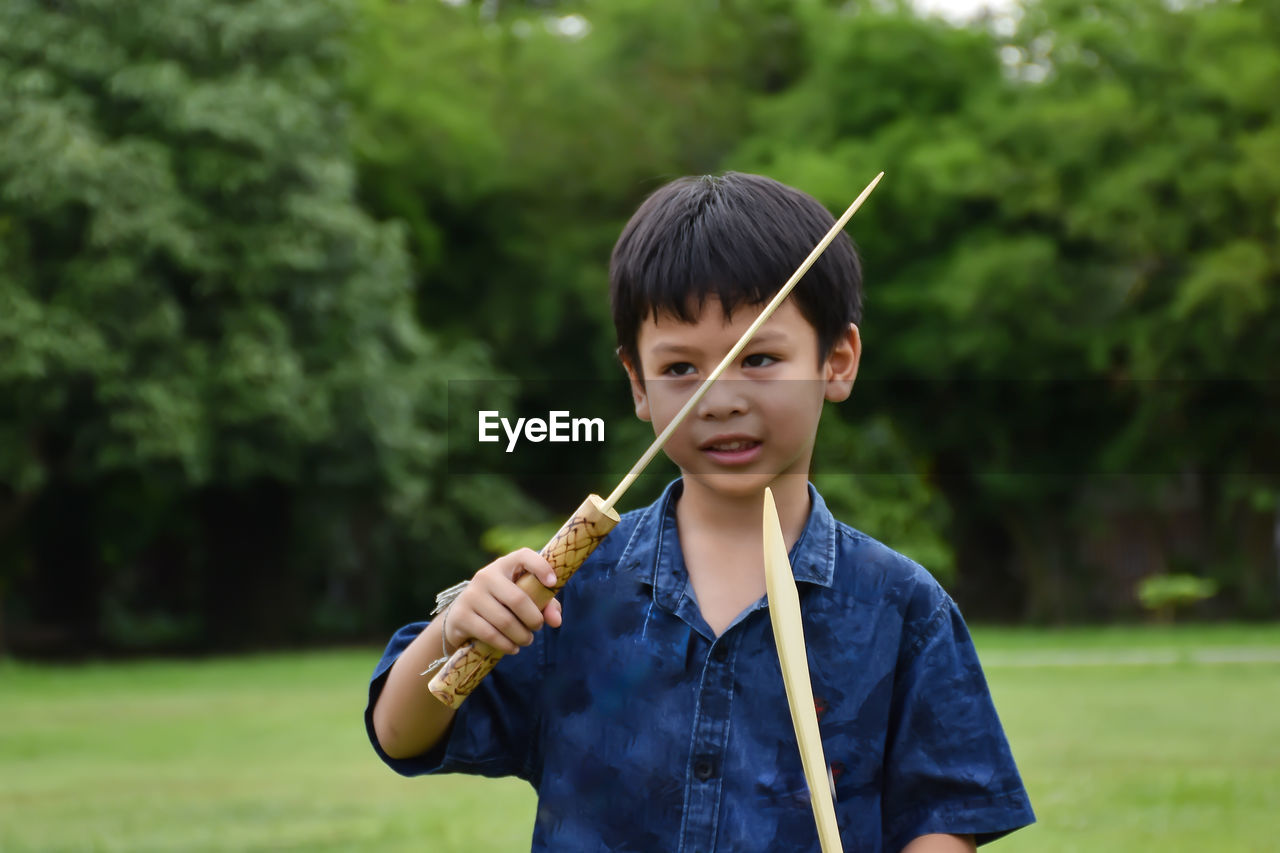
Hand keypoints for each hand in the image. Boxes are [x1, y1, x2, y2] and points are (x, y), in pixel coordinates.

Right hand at [442, 548, 562, 655]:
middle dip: (534, 619)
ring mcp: (471, 595)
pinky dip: (506, 645)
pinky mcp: (461, 616)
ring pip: (505, 621)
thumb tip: (556, 621)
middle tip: (537, 627)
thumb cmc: (502, 604)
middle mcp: (485, 575)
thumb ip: (545, 605)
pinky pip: (490, 634)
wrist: (462, 616)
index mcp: (504, 565)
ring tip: (527, 640)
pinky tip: (513, 648)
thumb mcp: (523, 599)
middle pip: (518, 599)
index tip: (553, 583)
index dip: (541, 567)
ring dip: (521, 636)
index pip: (524, 556)